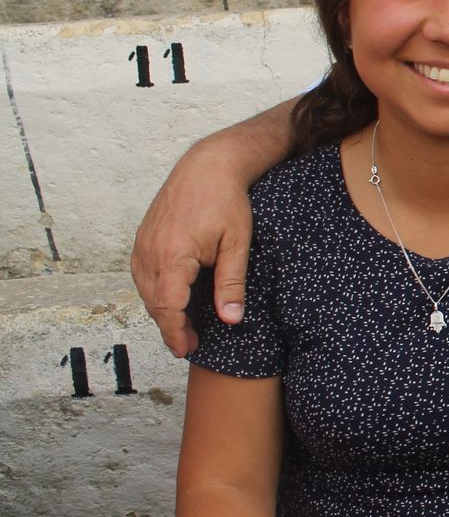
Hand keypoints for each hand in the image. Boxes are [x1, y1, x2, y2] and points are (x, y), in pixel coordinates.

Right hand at [131, 143, 254, 356]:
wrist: (207, 166)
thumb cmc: (226, 201)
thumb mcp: (237, 244)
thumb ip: (232, 283)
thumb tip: (230, 319)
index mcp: (173, 255)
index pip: (167, 306)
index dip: (175, 332)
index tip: (185, 349)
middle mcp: (150, 251)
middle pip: (153, 302)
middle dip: (170, 326)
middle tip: (192, 344)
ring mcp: (143, 244)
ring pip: (145, 290)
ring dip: (162, 310)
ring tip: (185, 326)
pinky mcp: (143, 239)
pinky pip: (143, 275)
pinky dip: (155, 292)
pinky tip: (174, 299)